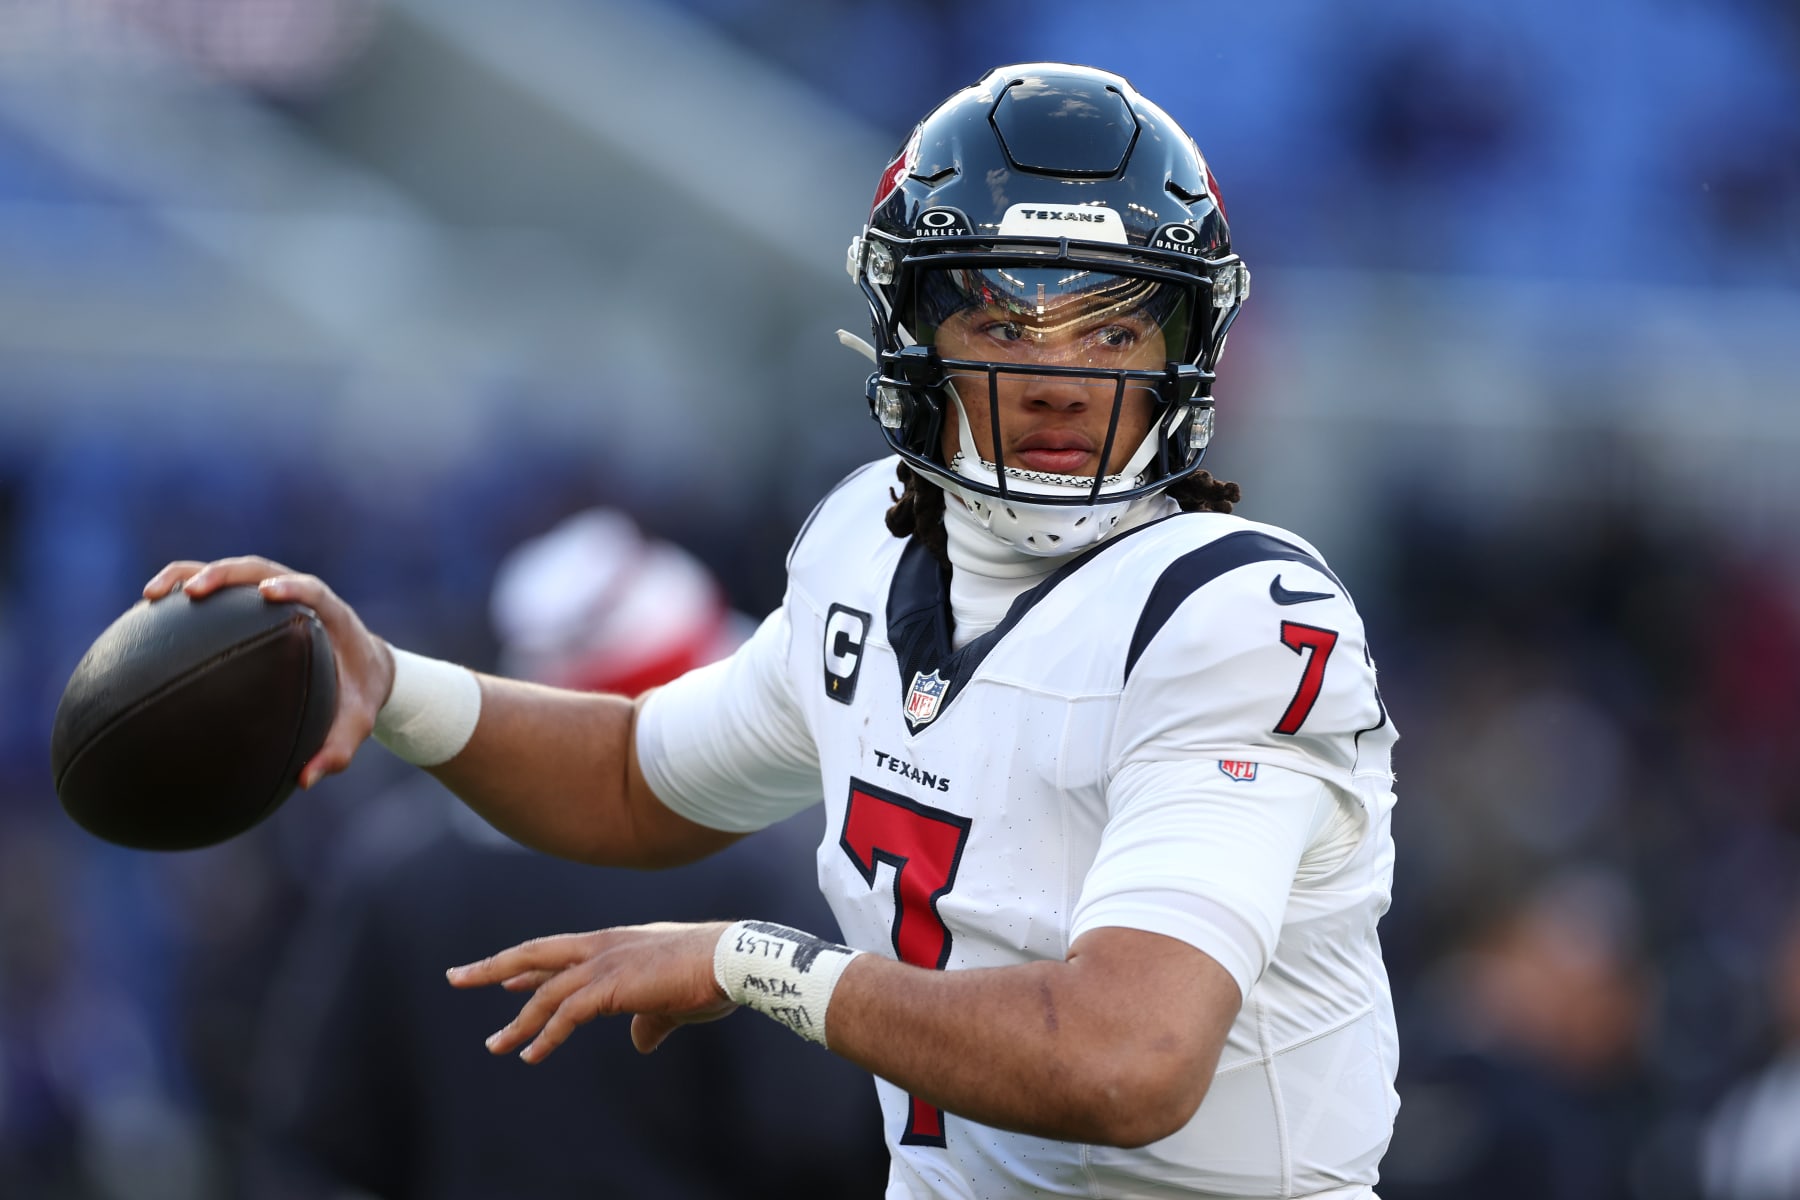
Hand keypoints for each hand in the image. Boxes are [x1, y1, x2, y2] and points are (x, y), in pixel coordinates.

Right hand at [143, 556, 394, 788]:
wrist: (364, 669)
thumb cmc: (358, 696)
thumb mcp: (356, 724)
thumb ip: (337, 750)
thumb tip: (304, 780)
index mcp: (329, 615)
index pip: (310, 589)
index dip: (291, 587)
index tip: (267, 594)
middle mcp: (298, 594)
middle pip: (258, 570)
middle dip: (224, 574)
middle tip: (191, 592)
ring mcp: (272, 593)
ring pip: (230, 574)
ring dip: (190, 575)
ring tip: (150, 596)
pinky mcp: (252, 603)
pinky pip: (218, 594)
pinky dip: (183, 596)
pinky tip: (146, 617)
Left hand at [447, 921, 737, 1059]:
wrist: (730, 959)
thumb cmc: (709, 974)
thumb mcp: (672, 998)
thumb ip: (649, 1020)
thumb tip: (639, 1042)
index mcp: (616, 943)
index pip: (561, 951)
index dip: (531, 966)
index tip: (505, 976)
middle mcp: (602, 947)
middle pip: (535, 953)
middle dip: (494, 967)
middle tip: (458, 976)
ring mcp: (603, 964)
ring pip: (545, 992)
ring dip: (517, 1021)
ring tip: (496, 1045)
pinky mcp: (608, 987)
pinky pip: (565, 1014)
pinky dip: (545, 1035)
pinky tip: (531, 1054)